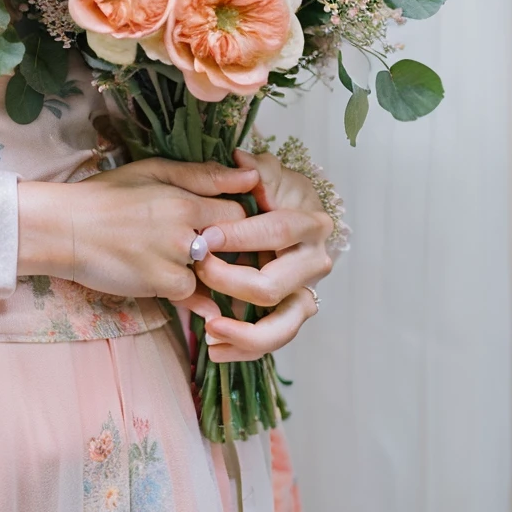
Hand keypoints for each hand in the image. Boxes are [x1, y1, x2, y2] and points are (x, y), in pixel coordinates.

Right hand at [17, 159, 259, 300]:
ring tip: (167, 257)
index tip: (213, 221)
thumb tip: (251, 175)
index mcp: (185, 199)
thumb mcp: (151, 171)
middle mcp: (186, 231)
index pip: (238, 213)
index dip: (229, 219)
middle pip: (231, 245)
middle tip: (194, 242)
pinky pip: (192, 294)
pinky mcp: (162, 286)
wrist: (64, 228)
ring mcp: (175, 261)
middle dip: (220, 246)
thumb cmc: (105, 196)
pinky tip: (158, 274)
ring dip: (200, 270)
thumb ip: (202, 175)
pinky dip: (181, 290)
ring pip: (213, 272)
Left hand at [181, 147, 334, 362]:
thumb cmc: (272, 192)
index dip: (241, 235)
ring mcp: (304, 293)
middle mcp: (312, 264)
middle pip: (274, 285)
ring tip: (209, 330)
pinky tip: (215, 350)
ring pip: (283, 324)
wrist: (290, 213)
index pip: (277, 232)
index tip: (205, 236)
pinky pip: (272, 340)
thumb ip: (256, 169)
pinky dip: (245, 349)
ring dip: (244, 333)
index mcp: (309, 225)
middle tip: (198, 271)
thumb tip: (241, 161)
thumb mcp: (268, 173)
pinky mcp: (291, 315)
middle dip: (231, 281)